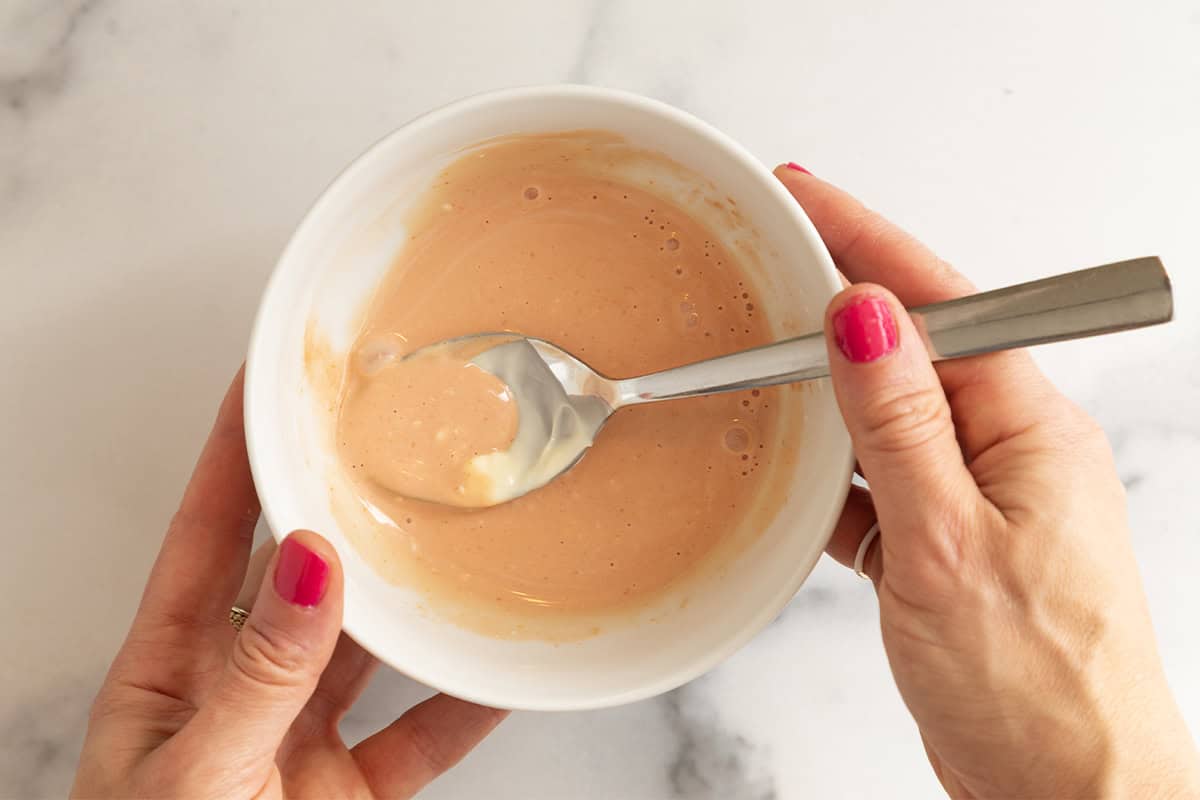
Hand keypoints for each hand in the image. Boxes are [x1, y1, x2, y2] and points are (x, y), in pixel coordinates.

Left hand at [72, 370, 505, 798]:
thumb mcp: (197, 774)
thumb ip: (259, 676)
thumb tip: (303, 567)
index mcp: (170, 670)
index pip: (204, 535)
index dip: (233, 456)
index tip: (265, 386)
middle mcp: (238, 690)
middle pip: (296, 574)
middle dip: (337, 509)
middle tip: (383, 445)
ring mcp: (297, 739)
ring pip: (368, 645)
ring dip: (411, 602)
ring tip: (454, 541)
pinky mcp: (350, 792)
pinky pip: (420, 735)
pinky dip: (463, 706)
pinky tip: (496, 673)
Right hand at [774, 165, 1199, 797]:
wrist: (1071, 796)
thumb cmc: (1036, 690)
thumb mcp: (946, 542)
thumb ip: (901, 425)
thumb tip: (865, 320)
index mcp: (1027, 428)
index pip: (938, 302)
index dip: (864, 240)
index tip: (801, 196)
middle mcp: (1009, 450)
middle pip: (913, 347)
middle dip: (838, 302)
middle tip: (765, 264)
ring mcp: (980, 497)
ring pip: (891, 414)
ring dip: (830, 390)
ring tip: (765, 354)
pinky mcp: (951, 544)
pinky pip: (883, 481)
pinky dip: (835, 473)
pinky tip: (795, 473)